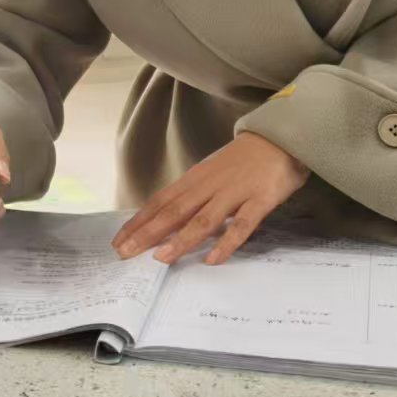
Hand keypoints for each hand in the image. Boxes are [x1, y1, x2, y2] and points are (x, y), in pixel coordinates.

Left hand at [112, 133, 306, 265]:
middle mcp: (208, 186)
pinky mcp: (259, 200)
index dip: (138, 222)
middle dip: (148, 233)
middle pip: (174, 212)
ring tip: (161, 259)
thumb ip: (192, 199)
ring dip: (180, 240)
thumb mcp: (210, 176)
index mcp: (194, 180)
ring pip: (203, 220)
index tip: (118, 241)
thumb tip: (168, 226)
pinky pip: (242, 224)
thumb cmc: (241, 162)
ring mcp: (233, 193)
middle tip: (126, 253)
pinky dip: (226, 242)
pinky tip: (213, 259)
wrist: (278, 137)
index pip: (160, 202)